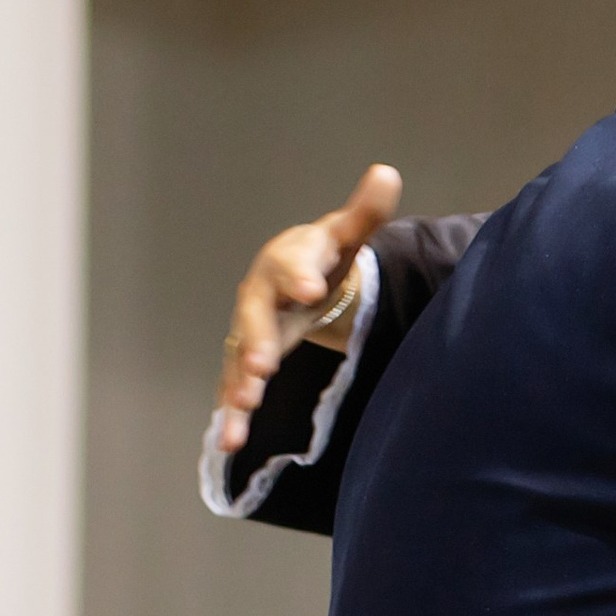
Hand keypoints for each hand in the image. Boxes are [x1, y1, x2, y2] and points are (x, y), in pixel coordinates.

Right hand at [214, 162, 401, 451]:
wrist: (296, 278)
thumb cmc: (323, 258)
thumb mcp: (346, 236)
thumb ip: (365, 213)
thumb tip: (386, 173)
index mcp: (286, 262)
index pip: (292, 265)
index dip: (299, 274)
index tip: (311, 287)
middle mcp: (260, 297)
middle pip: (254, 317)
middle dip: (257, 339)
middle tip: (264, 363)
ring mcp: (250, 332)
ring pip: (239, 357)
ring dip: (239, 381)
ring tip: (243, 406)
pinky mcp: (248, 362)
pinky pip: (236, 388)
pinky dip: (232, 415)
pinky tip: (228, 441)